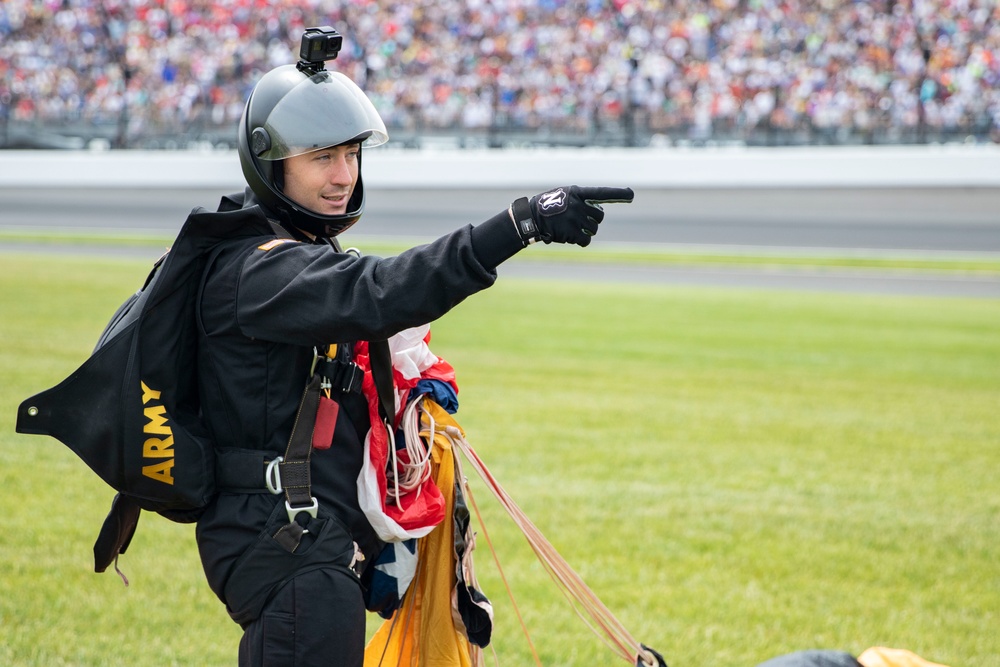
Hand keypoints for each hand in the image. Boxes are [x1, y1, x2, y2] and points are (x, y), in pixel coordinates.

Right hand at [509, 185, 634, 246]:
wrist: (531, 218)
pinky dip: (581, 241)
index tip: (631, 195)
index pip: (601, 193)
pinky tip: (570, 236)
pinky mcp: (572, 233)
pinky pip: (586, 240)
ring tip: (570, 227)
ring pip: (593, 229)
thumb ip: (581, 199)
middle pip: (599, 217)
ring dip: (585, 231)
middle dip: (593, 220)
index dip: (618, 194)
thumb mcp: (564, 195)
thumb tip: (599, 212)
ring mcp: (576, 219)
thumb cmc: (548, 206)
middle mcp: (579, 204)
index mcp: (578, 192)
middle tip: (579, 220)